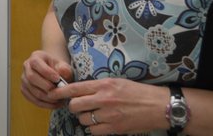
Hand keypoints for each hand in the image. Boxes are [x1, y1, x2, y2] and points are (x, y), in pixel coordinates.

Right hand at [21, 50, 72, 108]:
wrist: (54, 75)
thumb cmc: (59, 69)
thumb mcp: (64, 66)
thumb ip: (65, 68)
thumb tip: (62, 72)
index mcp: (35, 57)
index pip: (36, 63)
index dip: (46, 72)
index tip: (57, 79)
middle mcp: (26, 67)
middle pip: (31, 77)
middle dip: (46, 86)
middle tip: (58, 91)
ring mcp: (24, 79)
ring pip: (33, 90)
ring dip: (47, 97)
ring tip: (60, 99)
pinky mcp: (25, 90)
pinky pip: (33, 99)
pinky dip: (45, 104)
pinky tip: (55, 104)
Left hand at [52, 77, 169, 134]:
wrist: (159, 106)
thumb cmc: (139, 92)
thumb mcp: (117, 82)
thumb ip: (99, 86)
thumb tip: (81, 91)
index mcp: (104, 85)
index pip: (76, 88)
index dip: (61, 92)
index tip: (53, 94)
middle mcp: (104, 99)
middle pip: (75, 105)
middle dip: (74, 107)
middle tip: (79, 107)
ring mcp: (109, 115)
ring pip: (83, 119)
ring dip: (84, 118)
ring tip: (93, 115)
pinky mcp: (115, 128)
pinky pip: (94, 131)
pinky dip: (94, 128)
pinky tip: (100, 124)